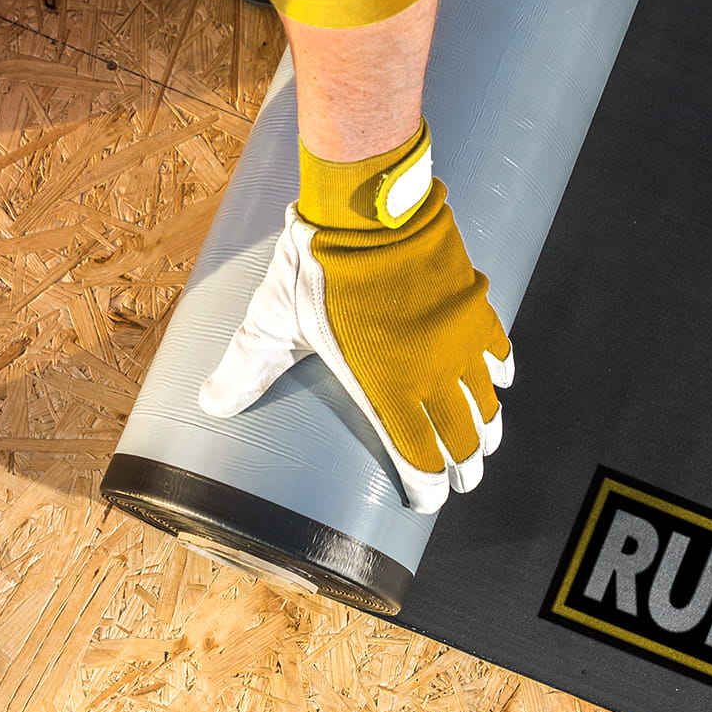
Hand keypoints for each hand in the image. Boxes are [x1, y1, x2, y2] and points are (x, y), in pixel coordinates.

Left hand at [200, 122, 513, 512]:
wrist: (366, 208)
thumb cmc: (315, 266)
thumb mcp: (273, 320)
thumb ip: (246, 366)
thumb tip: (209, 406)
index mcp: (385, 389)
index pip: (418, 459)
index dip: (428, 489)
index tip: (426, 503)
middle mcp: (430, 375)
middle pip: (463, 440)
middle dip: (465, 469)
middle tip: (463, 483)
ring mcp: (457, 341)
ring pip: (487, 401)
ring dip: (488, 429)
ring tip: (486, 445)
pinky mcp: (472, 306)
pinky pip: (498, 349)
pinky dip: (501, 372)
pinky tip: (501, 382)